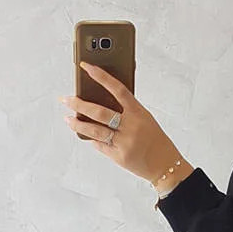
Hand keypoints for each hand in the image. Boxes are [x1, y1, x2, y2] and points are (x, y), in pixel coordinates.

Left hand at [59, 62, 191, 186]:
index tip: (86, 66)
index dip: (101, 76)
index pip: (118, 89)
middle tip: (66, 99)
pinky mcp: (118, 157)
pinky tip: (84, 134)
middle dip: (79, 104)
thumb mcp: (145, 119)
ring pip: (94, 130)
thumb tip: (101, 101)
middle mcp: (131, 126)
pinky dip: (91, 139)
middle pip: (99, 112)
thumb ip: (127, 110)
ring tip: (68, 119)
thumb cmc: (155, 139)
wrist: (166, 165)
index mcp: (139, 112)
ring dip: (77, 124)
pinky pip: (99, 145)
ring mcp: (124, 143)